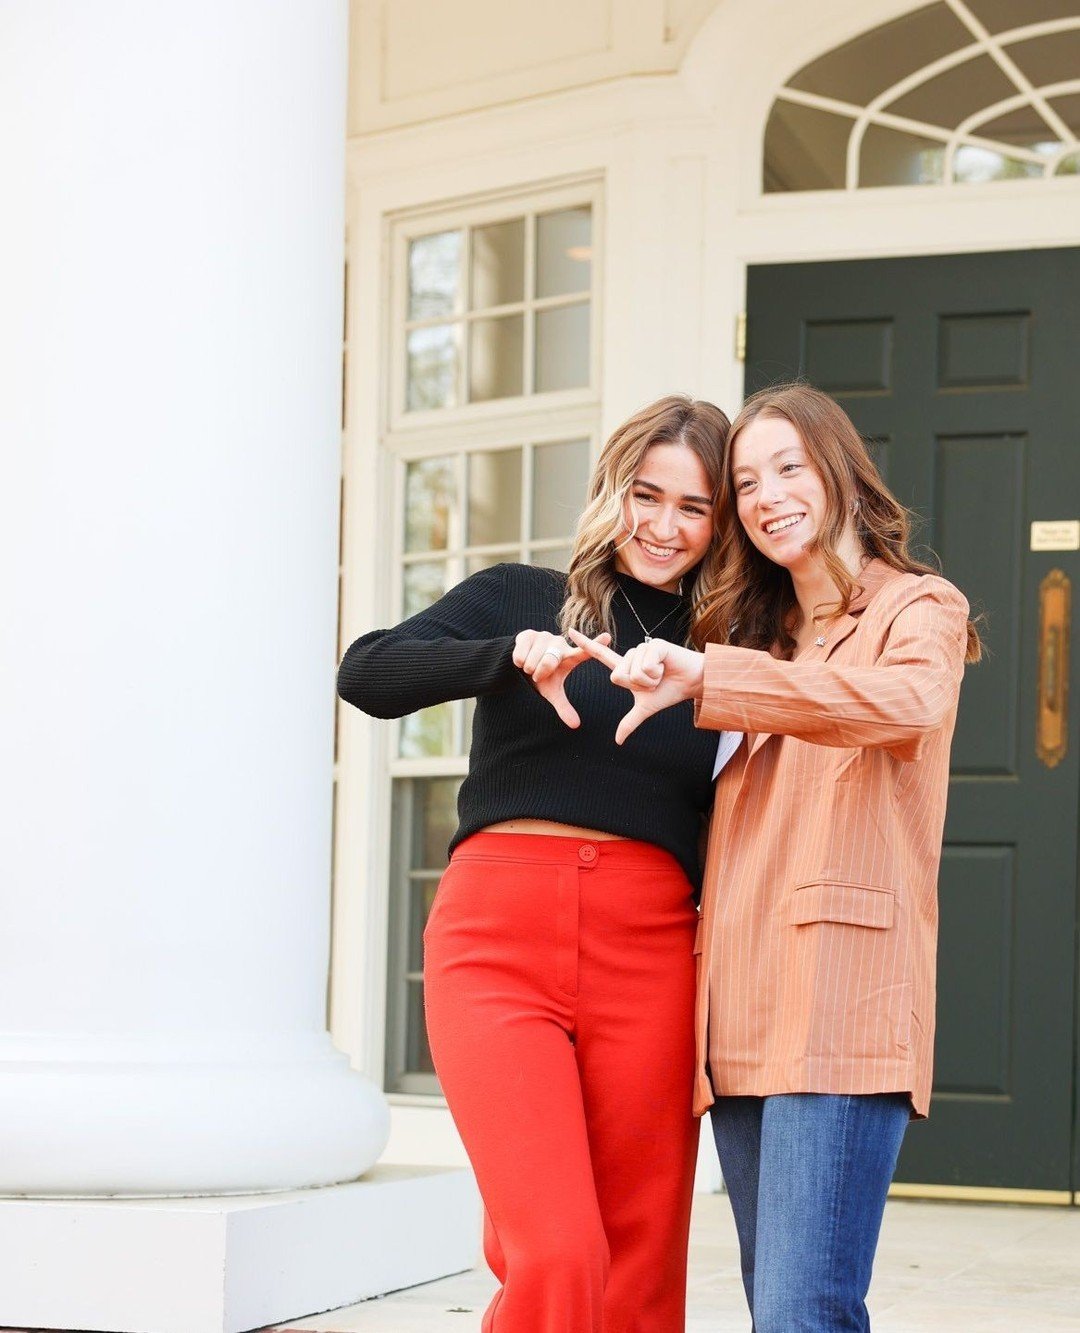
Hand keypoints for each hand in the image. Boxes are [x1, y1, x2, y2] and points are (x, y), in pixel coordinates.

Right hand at [512, 629, 610, 727]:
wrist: (519, 665)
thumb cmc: (542, 677)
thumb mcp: (552, 692)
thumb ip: (564, 707)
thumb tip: (576, 725)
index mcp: (569, 657)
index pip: (584, 652)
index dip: (595, 643)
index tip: (607, 637)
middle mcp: (559, 643)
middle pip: (549, 662)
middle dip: (540, 673)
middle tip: (538, 674)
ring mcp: (543, 636)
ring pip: (533, 660)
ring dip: (528, 668)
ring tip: (530, 666)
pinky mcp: (527, 634)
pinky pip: (520, 655)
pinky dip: (518, 662)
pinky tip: (521, 660)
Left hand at [567, 631, 704, 743]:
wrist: (691, 683)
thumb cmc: (669, 691)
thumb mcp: (646, 708)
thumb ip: (629, 722)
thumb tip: (618, 741)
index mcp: (625, 667)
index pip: (601, 655)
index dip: (585, 644)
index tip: (569, 632)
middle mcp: (631, 655)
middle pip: (618, 676)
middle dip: (638, 687)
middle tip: (653, 681)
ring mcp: (641, 648)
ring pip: (633, 672)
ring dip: (650, 681)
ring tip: (661, 673)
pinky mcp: (653, 644)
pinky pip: (645, 666)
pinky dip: (657, 673)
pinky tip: (665, 666)